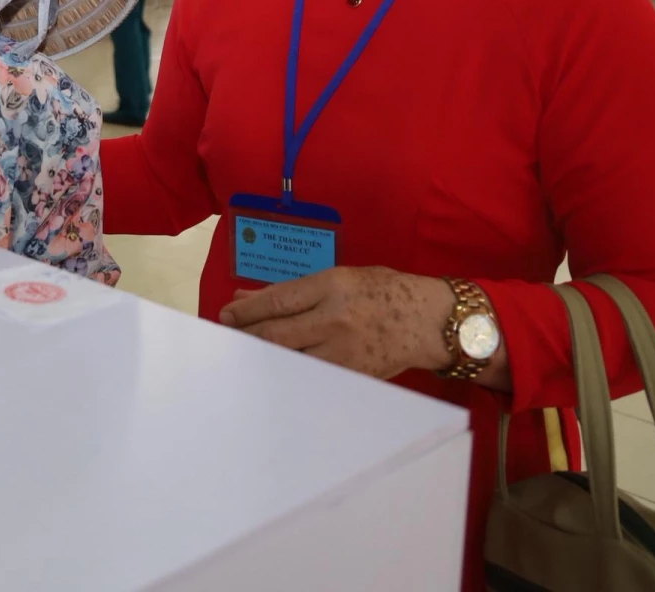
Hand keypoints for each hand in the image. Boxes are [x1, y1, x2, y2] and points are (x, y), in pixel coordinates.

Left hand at [217, 266, 453, 379]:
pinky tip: (272, 374)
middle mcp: (335, 319)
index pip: (278, 301)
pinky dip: (289, 374)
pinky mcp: (352, 375)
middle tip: (226, 339)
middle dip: (247, 337)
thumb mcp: (338, 278)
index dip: (247, 312)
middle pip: (278, 334)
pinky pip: (311, 377)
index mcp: (332, 286)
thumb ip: (292, 290)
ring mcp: (344, 351)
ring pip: (291, 360)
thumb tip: (246, 297)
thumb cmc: (382, 291)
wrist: (429, 321)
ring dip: (264, 359)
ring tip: (243, 358)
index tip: (225, 316)